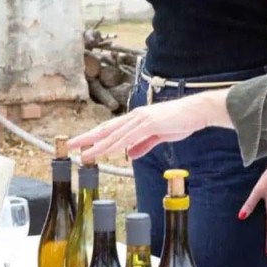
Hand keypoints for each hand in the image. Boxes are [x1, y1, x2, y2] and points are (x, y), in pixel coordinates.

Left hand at [70, 89, 231, 163]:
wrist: (196, 112)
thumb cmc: (179, 122)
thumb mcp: (159, 137)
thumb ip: (144, 144)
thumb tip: (131, 154)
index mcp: (135, 121)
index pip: (110, 130)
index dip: (93, 137)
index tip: (80, 144)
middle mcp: (134, 118)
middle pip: (106, 129)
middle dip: (87, 138)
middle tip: (70, 145)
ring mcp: (141, 120)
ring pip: (115, 135)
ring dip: (98, 145)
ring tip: (84, 153)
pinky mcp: (150, 123)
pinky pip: (130, 136)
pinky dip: (117, 144)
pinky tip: (108, 150)